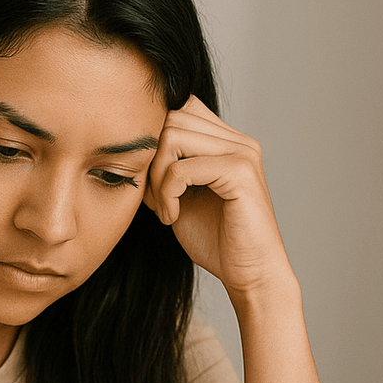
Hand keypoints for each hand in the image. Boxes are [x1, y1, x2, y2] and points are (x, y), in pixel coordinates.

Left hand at [144, 96, 292, 299]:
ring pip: (172, 136)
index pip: (180, 107)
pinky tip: (172, 216)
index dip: (155, 138)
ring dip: (157, 177)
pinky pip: (182, 168)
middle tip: (155, 199)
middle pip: (172, 117)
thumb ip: (162, 170)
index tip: (151, 181)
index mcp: (228, 142)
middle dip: (151, 158)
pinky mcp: (240, 172)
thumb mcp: (179, 198)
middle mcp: (238, 140)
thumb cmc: (218, 241)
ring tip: (164, 208)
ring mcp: (242, 153)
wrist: (250, 275)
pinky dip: (167, 194)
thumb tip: (132, 151)